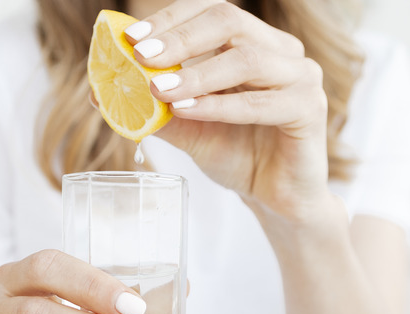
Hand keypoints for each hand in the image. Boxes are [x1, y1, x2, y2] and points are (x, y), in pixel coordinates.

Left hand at [127, 0, 330, 221]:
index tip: (130, 38)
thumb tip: (99, 93)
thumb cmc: (235, 155)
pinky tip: (188, 110)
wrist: (274, 198)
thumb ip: (151, 108)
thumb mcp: (186, 128)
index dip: (169, 20)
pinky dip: (220, 106)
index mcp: (252, 42)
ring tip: (159, 89)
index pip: (209, 12)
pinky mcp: (310, 109)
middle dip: (179, 38)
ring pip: (246, 59)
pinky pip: (262, 103)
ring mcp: (301, 76)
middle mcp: (280, 51)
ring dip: (196, 74)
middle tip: (142, 56)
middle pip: (229, 21)